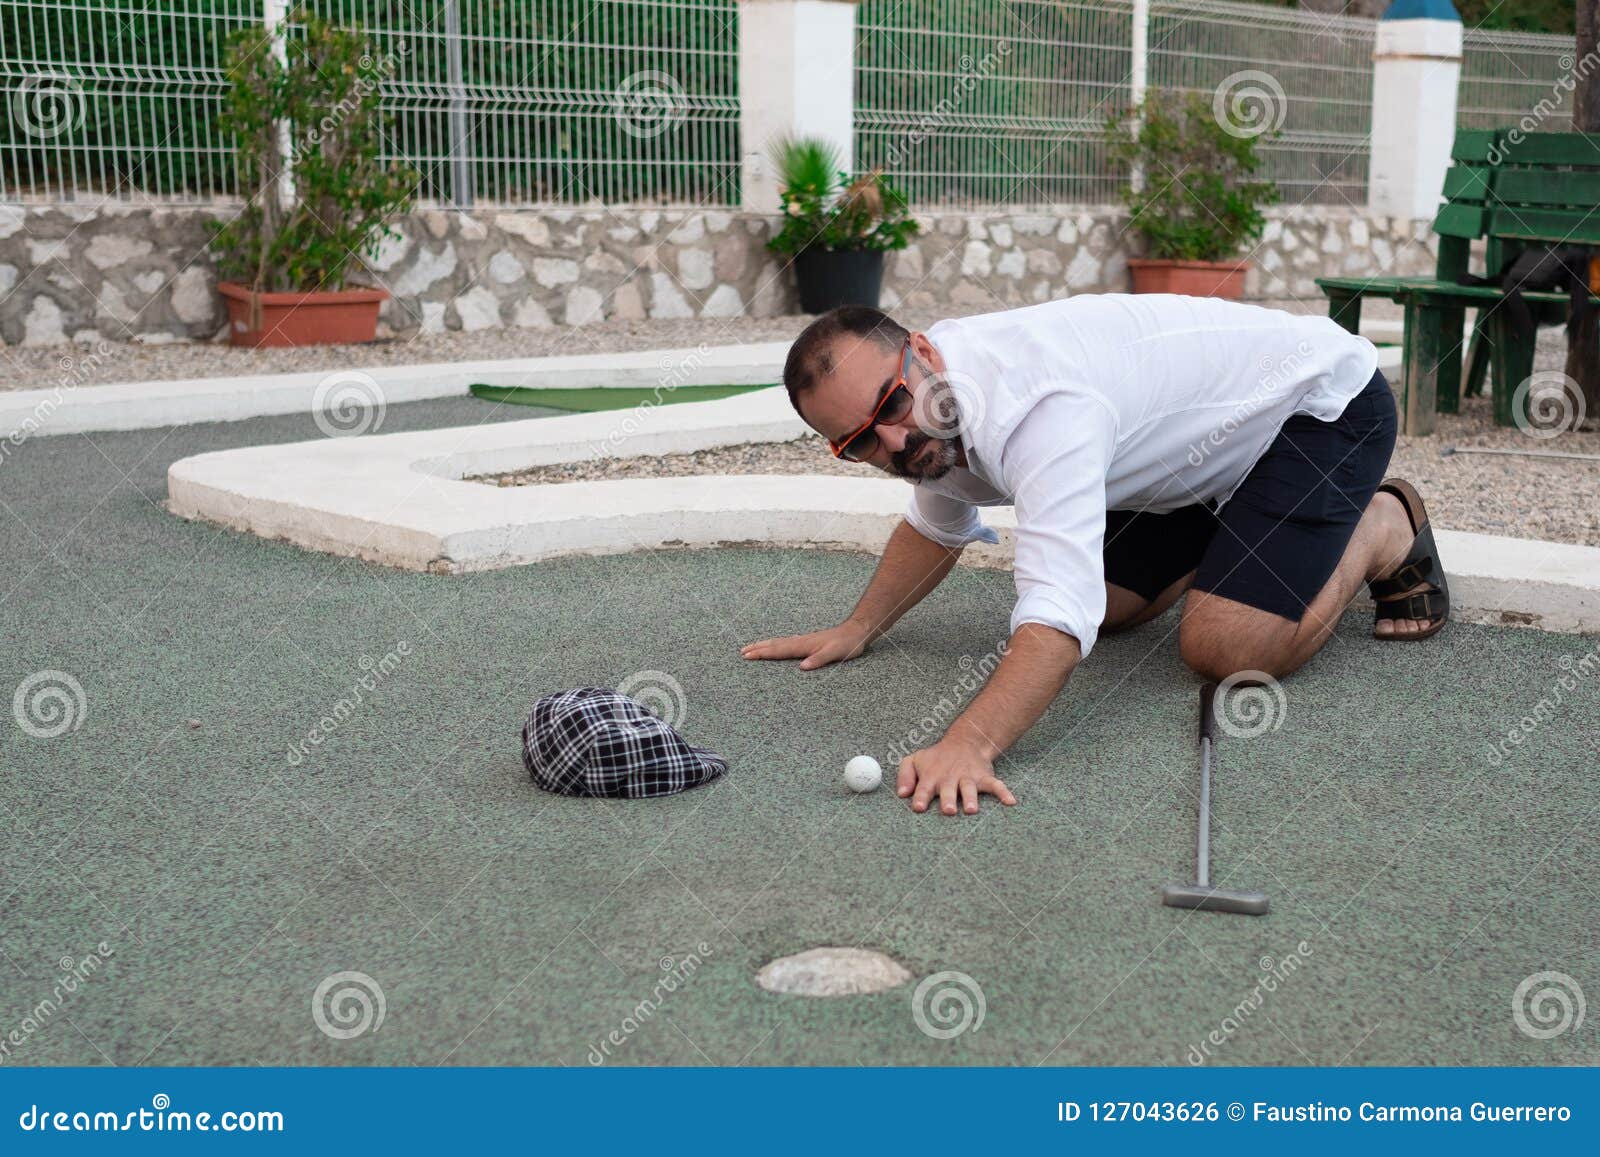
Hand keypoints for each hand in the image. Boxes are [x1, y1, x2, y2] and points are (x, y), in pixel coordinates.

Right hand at [740, 620, 871, 670]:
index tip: (748, 655)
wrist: (856, 631)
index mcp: (804, 645)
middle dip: (758, 648)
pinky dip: (775, 645)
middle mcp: (801, 641)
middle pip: (775, 644)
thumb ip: (819, 659)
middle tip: (742, 652)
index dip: (763, 653)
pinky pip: (786, 643)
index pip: (779, 650)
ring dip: (764, 645)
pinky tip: (774, 646)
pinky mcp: (808, 642)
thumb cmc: (846, 644)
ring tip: (751, 647)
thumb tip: (802, 667)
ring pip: (779, 643)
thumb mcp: (835, 653)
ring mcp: (803, 640)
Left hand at [897, 738, 1016, 815]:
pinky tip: (1011, 802)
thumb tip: (901, 794)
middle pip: (948, 790)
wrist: (964, 742)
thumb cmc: (936, 758)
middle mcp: (949, 778)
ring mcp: (968, 778)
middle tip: (949, 810)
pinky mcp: (984, 777)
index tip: (918, 807)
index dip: (920, 797)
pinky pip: (995, 785)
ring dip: (971, 798)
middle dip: (949, 800)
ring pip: (970, 788)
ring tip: (972, 810)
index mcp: (931, 777)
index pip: (924, 789)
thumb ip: (905, 775)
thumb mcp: (914, 760)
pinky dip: (1004, 792)